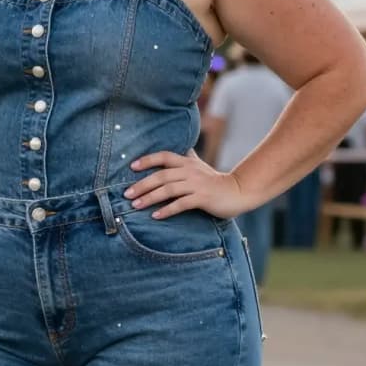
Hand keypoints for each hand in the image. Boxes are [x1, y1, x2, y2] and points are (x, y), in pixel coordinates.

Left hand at [124, 150, 245, 218]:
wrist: (238, 192)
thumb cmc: (216, 181)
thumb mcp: (200, 166)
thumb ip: (189, 158)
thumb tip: (183, 149)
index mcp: (187, 162)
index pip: (164, 156)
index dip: (148, 160)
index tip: (132, 167)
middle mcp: (190, 171)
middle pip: (161, 175)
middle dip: (142, 185)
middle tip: (127, 194)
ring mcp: (196, 185)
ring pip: (168, 190)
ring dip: (150, 198)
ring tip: (136, 206)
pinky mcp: (202, 198)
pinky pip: (181, 204)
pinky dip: (167, 210)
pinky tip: (156, 216)